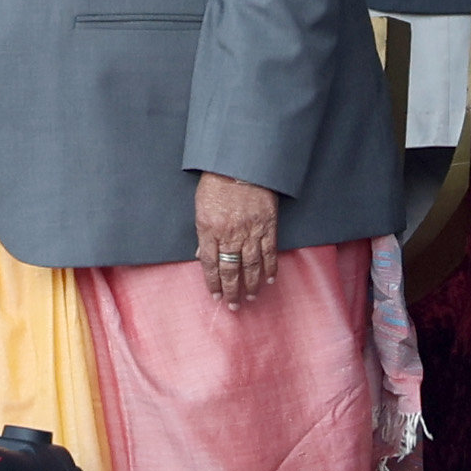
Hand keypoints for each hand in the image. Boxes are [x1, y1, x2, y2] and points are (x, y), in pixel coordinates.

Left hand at [195, 173, 279, 309]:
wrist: (241, 165)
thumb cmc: (216, 183)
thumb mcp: (200, 207)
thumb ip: (203, 234)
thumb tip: (203, 256)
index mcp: (209, 230)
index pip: (210, 264)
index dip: (213, 282)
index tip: (214, 295)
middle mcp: (230, 235)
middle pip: (231, 270)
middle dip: (231, 291)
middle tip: (233, 306)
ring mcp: (250, 232)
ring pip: (251, 266)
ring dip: (252, 284)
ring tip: (251, 298)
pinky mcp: (268, 226)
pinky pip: (269, 252)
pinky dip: (270, 268)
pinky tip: (269, 280)